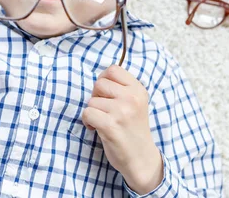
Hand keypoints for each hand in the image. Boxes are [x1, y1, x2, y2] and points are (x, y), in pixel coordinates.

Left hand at [81, 65, 162, 193]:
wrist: (141, 159)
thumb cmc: (133, 129)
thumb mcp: (135, 103)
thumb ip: (122, 88)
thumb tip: (99, 77)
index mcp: (138, 90)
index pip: (113, 69)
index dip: (104, 80)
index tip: (107, 94)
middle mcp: (132, 98)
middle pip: (99, 83)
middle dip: (97, 96)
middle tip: (105, 110)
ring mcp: (122, 111)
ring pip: (91, 100)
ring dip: (93, 112)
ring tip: (104, 122)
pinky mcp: (111, 126)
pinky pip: (87, 113)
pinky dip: (88, 122)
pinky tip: (97, 129)